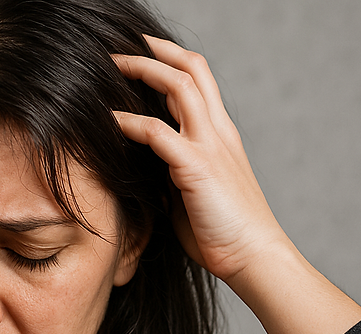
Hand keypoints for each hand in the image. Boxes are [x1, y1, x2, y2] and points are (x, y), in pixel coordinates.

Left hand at [113, 36, 290, 285]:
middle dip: (154, 51)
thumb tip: (143, 171)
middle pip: (191, 69)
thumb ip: (172, 174)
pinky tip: (106, 122)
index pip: (198, 81)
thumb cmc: (222, 233)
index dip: (170, 60)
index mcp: (220, 136)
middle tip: (119, 47)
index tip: (141, 52)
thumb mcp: (193, 194)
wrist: (253, 258)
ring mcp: (210, 146)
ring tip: (108, 67)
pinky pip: (157, 133)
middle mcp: (218, 132)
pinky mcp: (197, 168)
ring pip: (179, 86)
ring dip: (141, 70)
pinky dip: (129, 123)